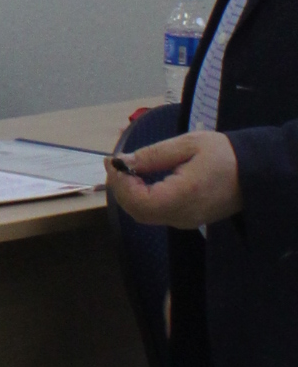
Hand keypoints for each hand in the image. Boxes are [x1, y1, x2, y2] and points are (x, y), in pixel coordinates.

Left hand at [108, 130, 241, 227]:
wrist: (255, 172)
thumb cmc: (224, 154)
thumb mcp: (188, 144)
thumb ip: (153, 155)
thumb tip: (123, 162)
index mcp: (184, 195)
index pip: (139, 201)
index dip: (120, 183)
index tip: (112, 160)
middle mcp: (183, 215)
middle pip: (138, 211)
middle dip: (120, 188)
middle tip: (114, 164)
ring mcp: (185, 221)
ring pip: (145, 215)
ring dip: (129, 194)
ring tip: (124, 169)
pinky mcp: (187, 220)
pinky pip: (156, 214)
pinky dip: (141, 198)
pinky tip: (139, 179)